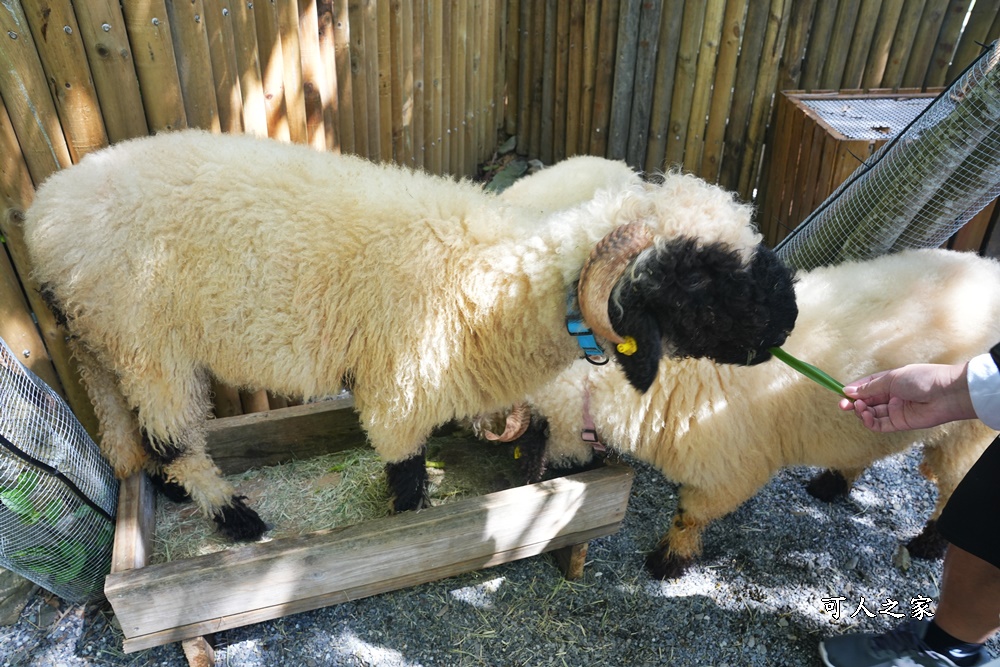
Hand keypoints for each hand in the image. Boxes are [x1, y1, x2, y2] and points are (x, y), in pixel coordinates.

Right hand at [838, 363, 976, 432]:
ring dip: (861, 411)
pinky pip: (880, 425)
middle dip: (854, 403)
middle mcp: (891, 396)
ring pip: (871, 413)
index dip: (853, 390)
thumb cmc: (922, 379)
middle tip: (843, 405)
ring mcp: (895, 410)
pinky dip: (870, 422)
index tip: (841, 394)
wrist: (947, 393)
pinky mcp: (899, 423)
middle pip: (866, 401)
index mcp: (889, 381)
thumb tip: (849, 391)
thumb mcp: (891, 379)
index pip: (866, 386)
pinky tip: (867, 415)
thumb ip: (870, 387)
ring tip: (860, 408)